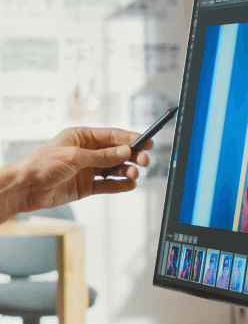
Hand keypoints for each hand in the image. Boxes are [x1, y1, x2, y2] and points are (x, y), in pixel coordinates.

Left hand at [14, 127, 151, 213]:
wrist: (25, 188)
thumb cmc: (41, 165)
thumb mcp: (74, 156)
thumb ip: (102, 156)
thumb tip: (125, 152)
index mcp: (82, 137)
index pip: (112, 136)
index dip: (131, 138)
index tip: (147, 143)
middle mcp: (87, 152)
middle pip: (117, 152)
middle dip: (133, 156)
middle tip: (145, 161)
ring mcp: (88, 169)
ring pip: (115, 169)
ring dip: (127, 171)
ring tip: (134, 175)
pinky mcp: (87, 186)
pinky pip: (109, 184)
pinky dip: (121, 185)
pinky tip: (130, 185)